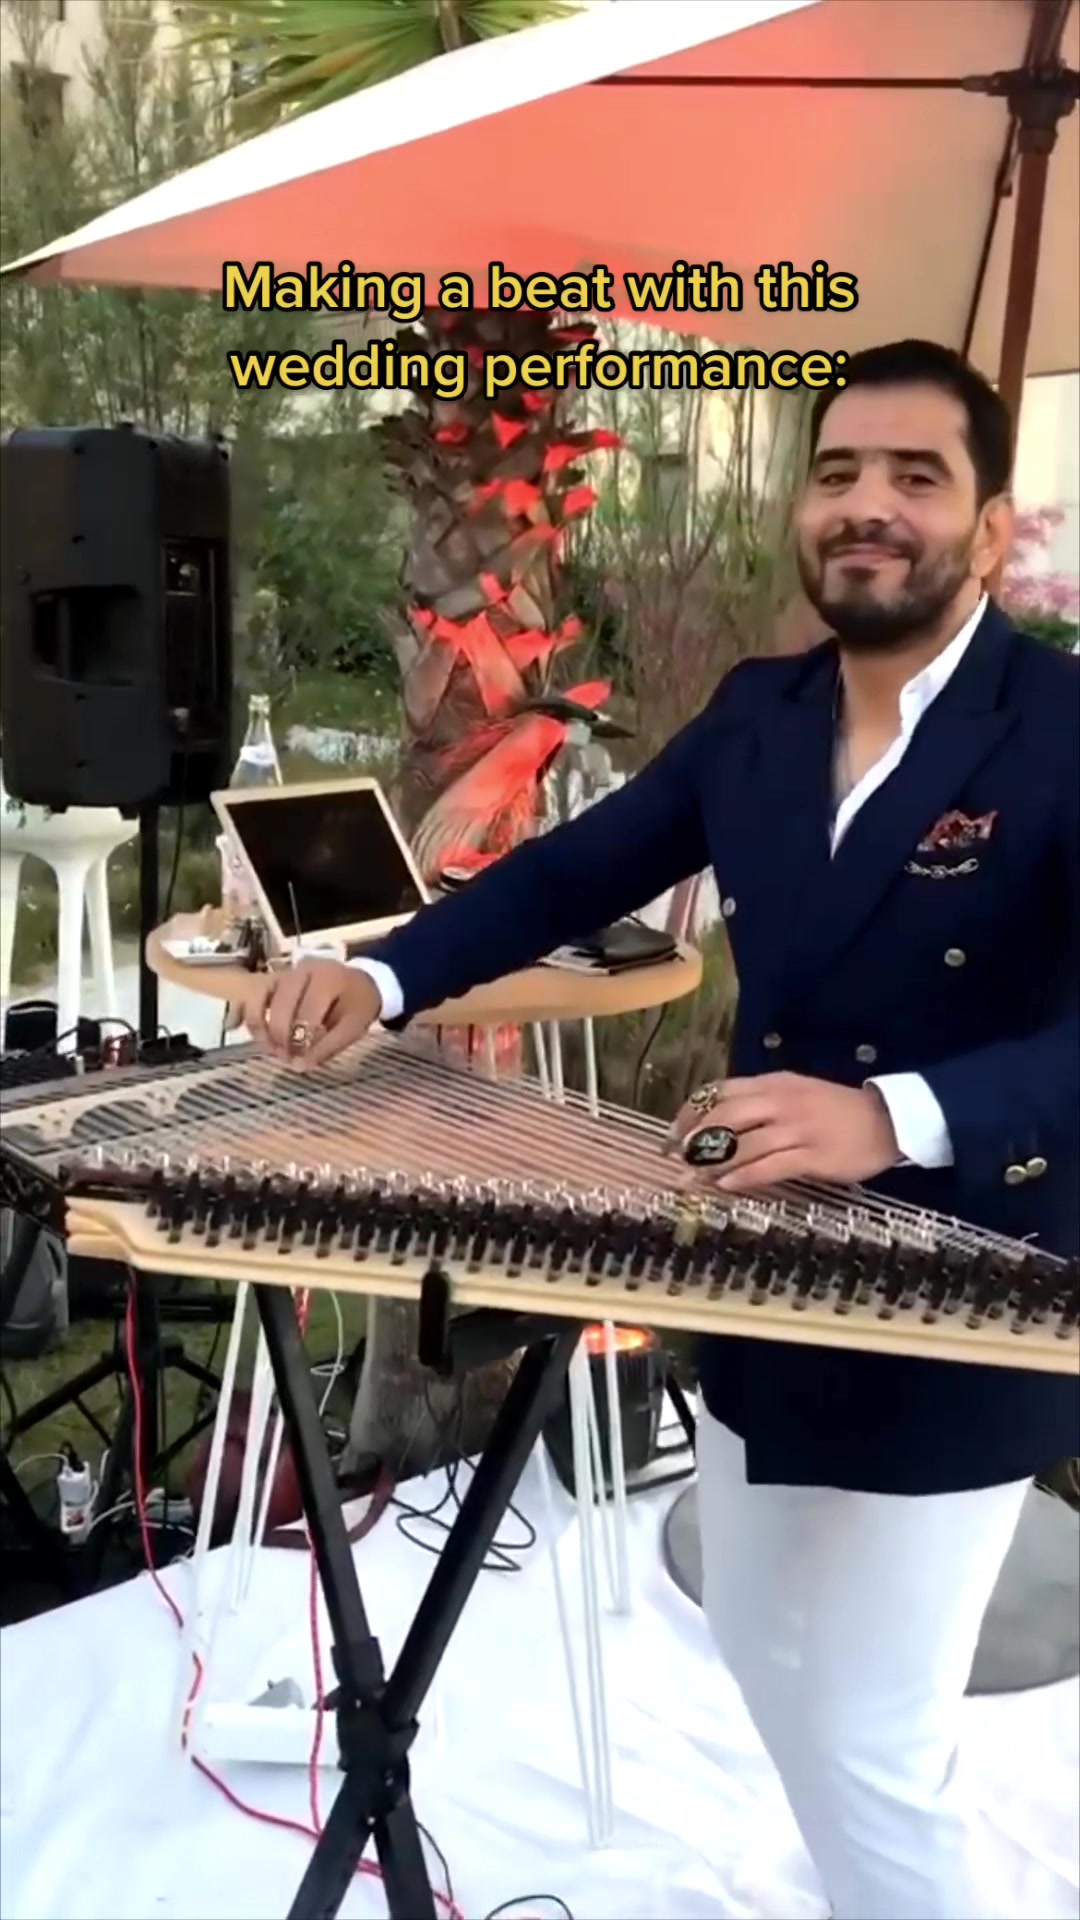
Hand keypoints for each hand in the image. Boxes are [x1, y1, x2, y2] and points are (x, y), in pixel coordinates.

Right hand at [230, 960, 382, 1068]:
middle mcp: (303, 970)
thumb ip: (329, 1047)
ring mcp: (286, 972)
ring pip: (260, 995)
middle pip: (281, 1003)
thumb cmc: (359, 1004)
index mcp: (328, 978)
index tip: (302, 1061)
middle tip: (285, 1058)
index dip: (304, 1040)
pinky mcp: (276, 979)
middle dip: (280, 1035)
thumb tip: (301, 1066)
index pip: (309, 1012)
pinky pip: (253, 992)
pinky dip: (242, 1009)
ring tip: (268, 1048)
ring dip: (259, 1025)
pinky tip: (232, 1026)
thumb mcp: (354, 1027)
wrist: (362, 981)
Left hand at [666, 1072, 901, 1192]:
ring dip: (714, 1162)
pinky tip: (726, 1185)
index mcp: (774, 1083)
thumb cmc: (836, 1110)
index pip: (721, 1091)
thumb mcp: (796, 1092)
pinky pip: (770, 1166)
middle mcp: (781, 1102)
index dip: (692, 1112)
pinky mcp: (812, 1156)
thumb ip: (761, 1101)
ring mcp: (797, 1129)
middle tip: (677, 1158)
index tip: (673, 1132)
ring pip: (744, 1144)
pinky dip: (743, 1176)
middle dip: (695, 1138)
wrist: (886, 1121)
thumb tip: (717, 1122)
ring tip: (694, 1177)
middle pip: (726, 1116)